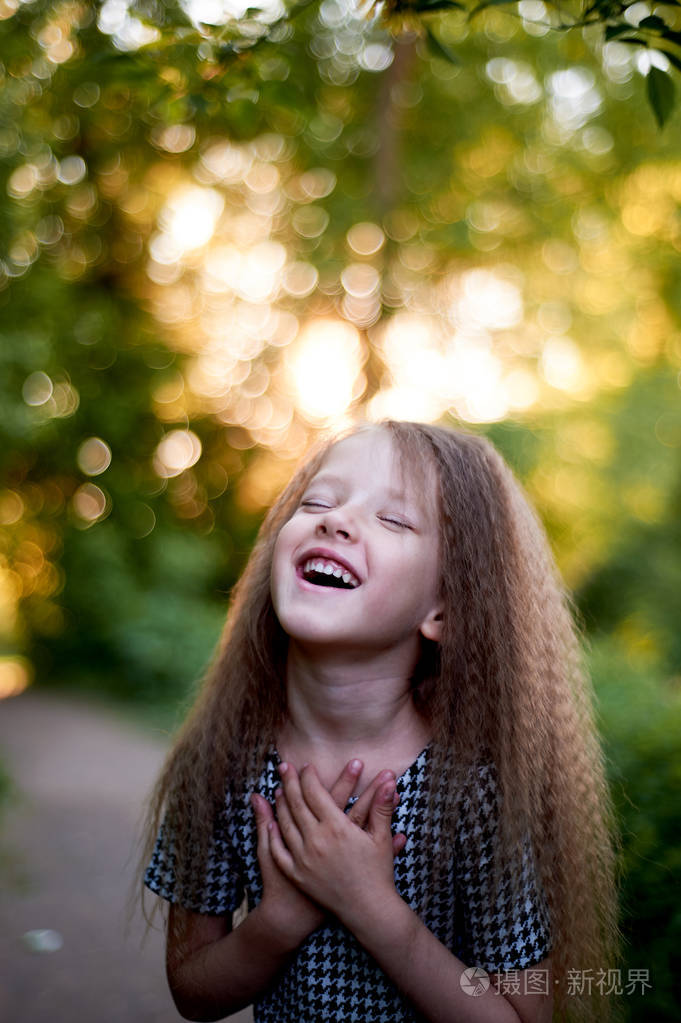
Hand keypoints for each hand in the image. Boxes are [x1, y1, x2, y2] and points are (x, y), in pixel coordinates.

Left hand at [268, 762, 402, 927]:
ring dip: (280, 804)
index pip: (315, 793)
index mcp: (337, 827)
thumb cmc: (378, 872)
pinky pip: (279, 851)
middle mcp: (316, 840)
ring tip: (277, 790)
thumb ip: (382, 807)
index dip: (309, 777)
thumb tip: (390, 780)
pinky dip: (273, 835)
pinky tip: (271, 824)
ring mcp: (304, 858)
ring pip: (285, 824)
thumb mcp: (381, 838)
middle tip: (283, 767)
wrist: (368, 910)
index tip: (306, 766)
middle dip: (289, 782)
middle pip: (296, 803)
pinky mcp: (297, 875)